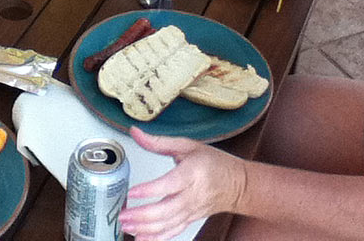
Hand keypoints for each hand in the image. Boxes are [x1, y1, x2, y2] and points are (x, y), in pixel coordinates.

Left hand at [118, 127, 246, 240]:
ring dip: (146, 228)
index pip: (169, 184)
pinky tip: (141, 238)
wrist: (240, 185)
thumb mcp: (188, 145)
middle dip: (143, 215)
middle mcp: (192, 195)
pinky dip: (157, 237)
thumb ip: (159, 142)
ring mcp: (192, 210)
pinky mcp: (191, 219)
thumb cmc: (215, 163)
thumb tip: (136, 133)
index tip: (132, 192)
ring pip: (168, 224)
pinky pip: (173, 231)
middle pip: (167, 210)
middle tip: (123, 214)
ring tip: (126, 225)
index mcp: (192, 173)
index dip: (150, 190)